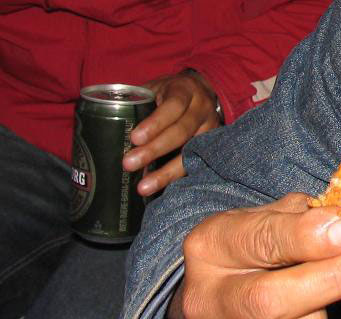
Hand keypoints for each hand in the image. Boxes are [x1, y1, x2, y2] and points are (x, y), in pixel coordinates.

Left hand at [123, 71, 220, 196]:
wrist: (203, 92)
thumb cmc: (170, 92)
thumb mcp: (157, 88)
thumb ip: (139, 102)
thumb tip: (108, 126)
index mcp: (186, 90)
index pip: (173, 106)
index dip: (155, 123)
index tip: (134, 138)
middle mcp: (202, 110)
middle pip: (181, 132)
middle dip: (155, 149)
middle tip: (129, 164)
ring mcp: (211, 130)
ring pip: (191, 153)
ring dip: (166, 172)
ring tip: (144, 187)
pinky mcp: (212, 148)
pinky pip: (195, 165)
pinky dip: (176, 178)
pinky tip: (160, 188)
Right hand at [167, 193, 340, 318]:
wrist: (219, 291)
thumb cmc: (257, 251)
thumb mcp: (276, 217)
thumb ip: (314, 217)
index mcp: (211, 246)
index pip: (259, 239)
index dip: (311, 237)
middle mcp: (204, 299)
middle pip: (266, 300)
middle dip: (329, 282)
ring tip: (319, 310)